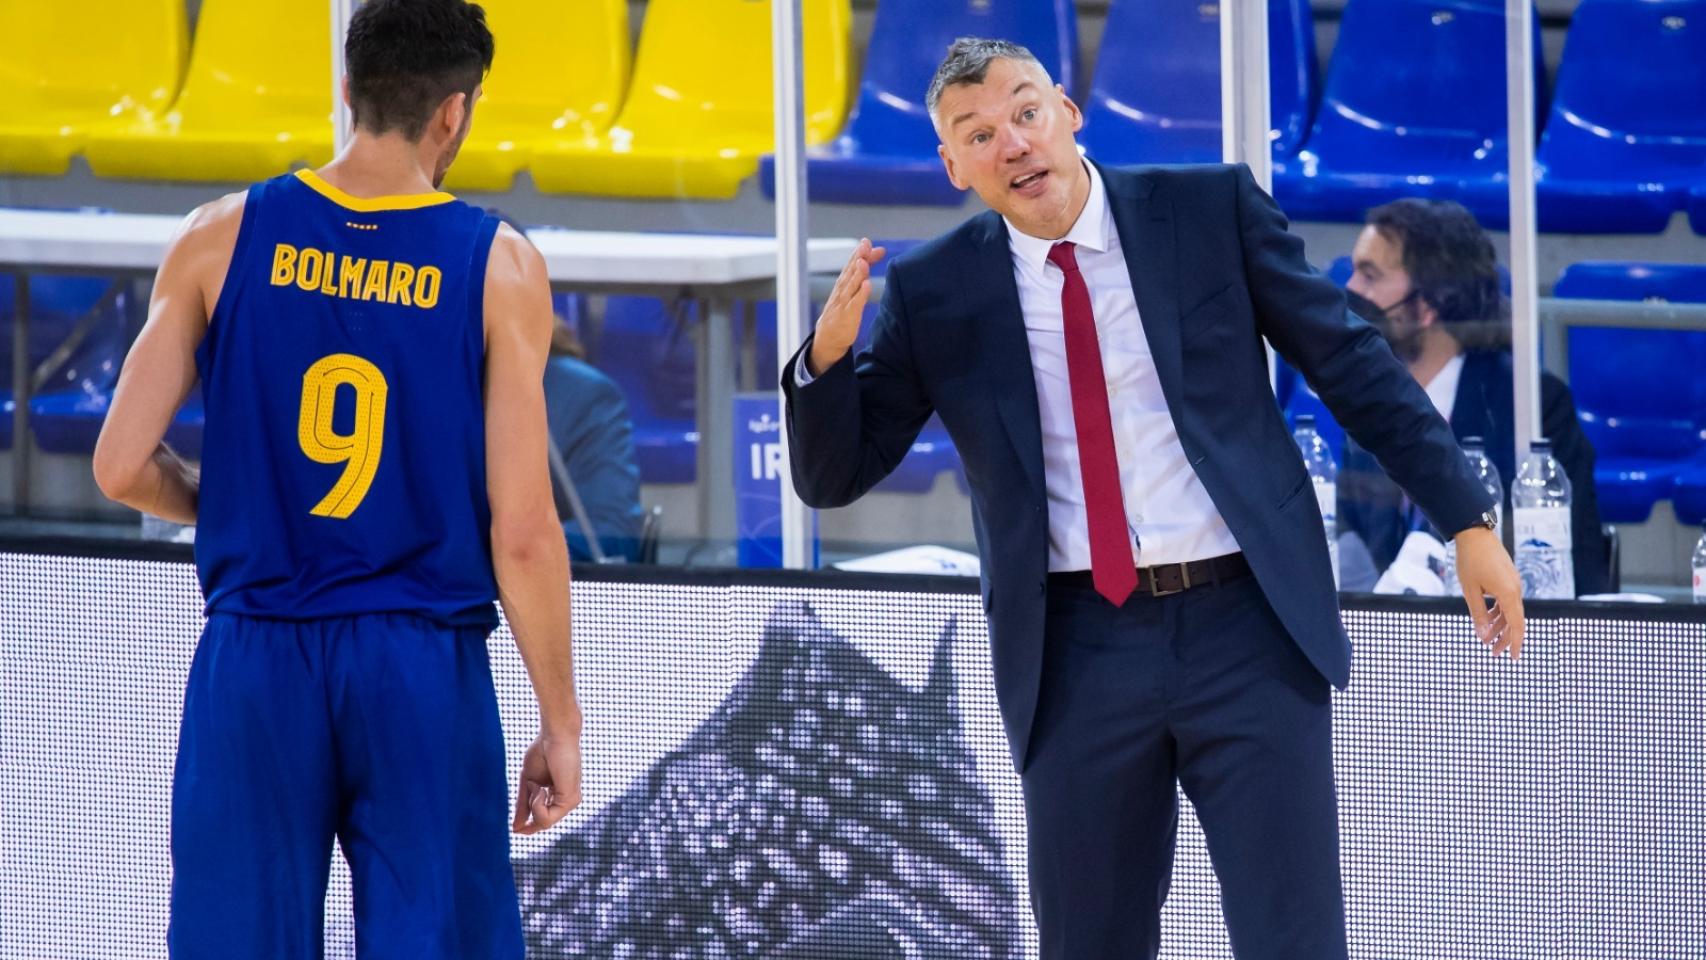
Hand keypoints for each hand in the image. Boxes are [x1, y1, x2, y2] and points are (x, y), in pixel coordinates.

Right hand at [512, 728, 582, 834]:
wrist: (554, 735)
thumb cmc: (542, 752)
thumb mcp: (528, 782)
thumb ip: (523, 804)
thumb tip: (515, 828)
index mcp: (557, 796)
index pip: (542, 819)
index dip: (528, 826)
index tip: (515, 829)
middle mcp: (566, 801)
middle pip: (542, 823)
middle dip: (529, 810)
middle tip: (531, 789)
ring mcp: (571, 802)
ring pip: (543, 823)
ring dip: (533, 804)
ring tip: (537, 785)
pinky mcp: (570, 800)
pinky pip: (546, 818)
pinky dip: (537, 805)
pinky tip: (540, 789)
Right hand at [806, 238, 885, 375]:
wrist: (827, 338)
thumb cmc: (840, 313)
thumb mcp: (849, 293)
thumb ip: (859, 276)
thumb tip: (868, 258)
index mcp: (842, 285)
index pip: (851, 266)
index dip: (859, 253)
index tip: (867, 241)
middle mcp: (841, 291)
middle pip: (850, 272)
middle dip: (857, 257)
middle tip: (865, 244)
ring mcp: (843, 304)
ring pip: (851, 286)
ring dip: (857, 273)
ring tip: (864, 261)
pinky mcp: (847, 317)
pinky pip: (854, 304)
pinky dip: (860, 294)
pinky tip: (867, 285)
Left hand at [1453, 526, 1524, 657]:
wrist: (1475, 534)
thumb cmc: (1470, 561)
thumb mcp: (1470, 590)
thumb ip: (1478, 614)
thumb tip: (1483, 635)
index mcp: (1509, 594)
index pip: (1516, 625)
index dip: (1515, 643)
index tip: (1513, 658)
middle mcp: (1515, 589)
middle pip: (1514, 620)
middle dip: (1504, 638)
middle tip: (1494, 653)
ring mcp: (1513, 583)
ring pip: (1509, 611)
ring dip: (1499, 626)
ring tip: (1487, 640)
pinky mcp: (1507, 578)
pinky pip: (1506, 600)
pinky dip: (1498, 612)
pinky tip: (1487, 619)